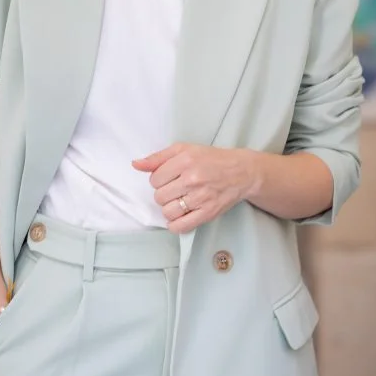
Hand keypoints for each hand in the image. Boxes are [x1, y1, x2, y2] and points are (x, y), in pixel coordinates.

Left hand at [132, 143, 257, 233]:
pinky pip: (181, 226)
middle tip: (176, 189)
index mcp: (185, 160)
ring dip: (169, 209)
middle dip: (164, 194)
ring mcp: (201, 197)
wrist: (241, 171)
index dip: (159, 180)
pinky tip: (179, 217)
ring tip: (178, 202)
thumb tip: (135, 164)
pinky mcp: (208, 213)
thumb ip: (158, 157)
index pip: (154, 179)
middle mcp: (192, 178)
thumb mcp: (184, 149)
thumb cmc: (210, 158)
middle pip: (159, 196)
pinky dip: (175, 225)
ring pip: (168, 211)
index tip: (169, 178)